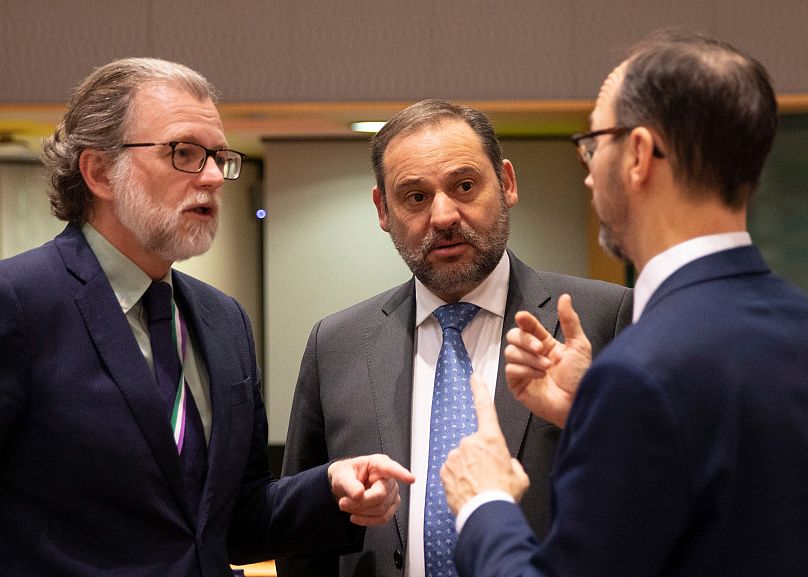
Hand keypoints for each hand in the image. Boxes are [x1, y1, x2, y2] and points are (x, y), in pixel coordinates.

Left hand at [328, 454, 414, 525]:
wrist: (343, 485)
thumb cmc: (345, 475)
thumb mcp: (341, 476)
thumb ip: (349, 484)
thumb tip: (359, 494)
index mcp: (378, 464)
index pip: (390, 469)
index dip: (401, 474)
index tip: (410, 479)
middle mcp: (388, 477)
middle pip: (381, 495)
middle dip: (360, 503)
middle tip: (343, 503)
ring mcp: (391, 492)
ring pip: (381, 509)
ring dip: (361, 512)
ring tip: (348, 506)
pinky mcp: (391, 505)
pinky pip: (383, 518)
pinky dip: (367, 520)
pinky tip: (356, 516)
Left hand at [440, 374, 529, 515]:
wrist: (486, 513)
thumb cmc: (503, 494)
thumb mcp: (519, 476)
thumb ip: (511, 462)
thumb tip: (507, 464)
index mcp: (491, 438)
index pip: (485, 407)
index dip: (479, 390)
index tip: (474, 378)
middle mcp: (471, 442)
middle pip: (475, 445)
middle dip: (480, 458)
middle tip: (489, 476)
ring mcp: (456, 455)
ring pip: (462, 459)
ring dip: (469, 470)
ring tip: (479, 486)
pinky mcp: (444, 469)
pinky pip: (452, 471)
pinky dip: (458, 479)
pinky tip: (468, 490)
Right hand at [504, 294, 590, 427]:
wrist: (579, 403)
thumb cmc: (581, 378)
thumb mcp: (579, 345)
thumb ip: (570, 321)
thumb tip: (565, 298)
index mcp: (544, 344)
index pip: (527, 326)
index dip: (524, 320)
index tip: (523, 317)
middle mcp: (531, 355)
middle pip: (513, 336)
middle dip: (526, 340)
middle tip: (542, 348)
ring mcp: (523, 370)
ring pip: (510, 352)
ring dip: (530, 358)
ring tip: (547, 368)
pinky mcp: (517, 385)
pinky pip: (510, 370)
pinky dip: (526, 371)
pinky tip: (540, 377)